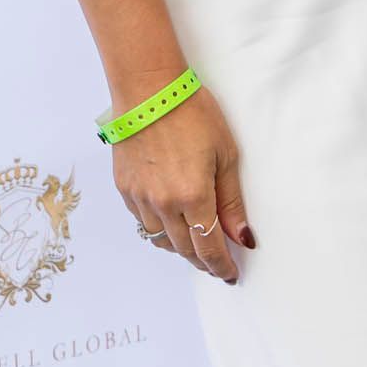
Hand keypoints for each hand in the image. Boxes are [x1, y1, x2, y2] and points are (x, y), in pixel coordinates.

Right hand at [113, 82, 254, 283]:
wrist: (149, 91)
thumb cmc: (192, 113)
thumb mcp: (225, 153)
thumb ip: (231, 201)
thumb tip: (242, 236)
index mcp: (193, 197)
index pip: (208, 247)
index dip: (221, 266)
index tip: (230, 275)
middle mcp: (163, 204)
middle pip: (184, 249)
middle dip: (202, 261)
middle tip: (217, 265)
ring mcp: (140, 198)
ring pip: (160, 240)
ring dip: (179, 247)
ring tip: (194, 245)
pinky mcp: (124, 189)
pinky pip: (142, 221)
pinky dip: (158, 228)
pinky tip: (168, 221)